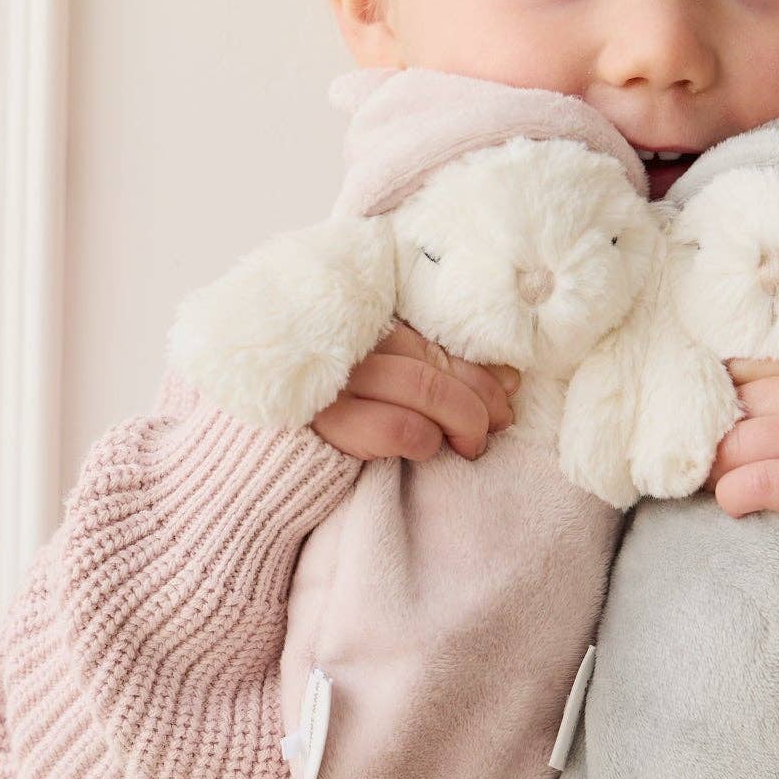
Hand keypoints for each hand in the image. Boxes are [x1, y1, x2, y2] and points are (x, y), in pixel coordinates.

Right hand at [310, 321, 519, 462]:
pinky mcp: (327, 422)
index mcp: (367, 325)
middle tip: (497, 425)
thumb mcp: (384, 380)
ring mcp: (337, 381)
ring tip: (470, 444)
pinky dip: (425, 440)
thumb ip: (438, 370)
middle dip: (481, 400)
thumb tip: (510, 377)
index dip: (482, 370)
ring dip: (462, 421)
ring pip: (427, 389)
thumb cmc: (337, 412)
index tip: (508, 393)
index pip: (438, 340)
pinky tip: (426, 448)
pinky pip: (400, 428)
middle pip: (437, 364)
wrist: (268, 454)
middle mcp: (352, 345)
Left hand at [704, 337, 778, 530]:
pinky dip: (735, 495)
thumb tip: (755, 364)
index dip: (730, 388)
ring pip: (737, 443)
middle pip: (738, 401)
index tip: (727, 408)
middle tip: (717, 448)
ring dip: (718, 466)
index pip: (751, 360)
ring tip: (721, 477)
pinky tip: (735, 500)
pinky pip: (761, 484)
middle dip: (718, 429)